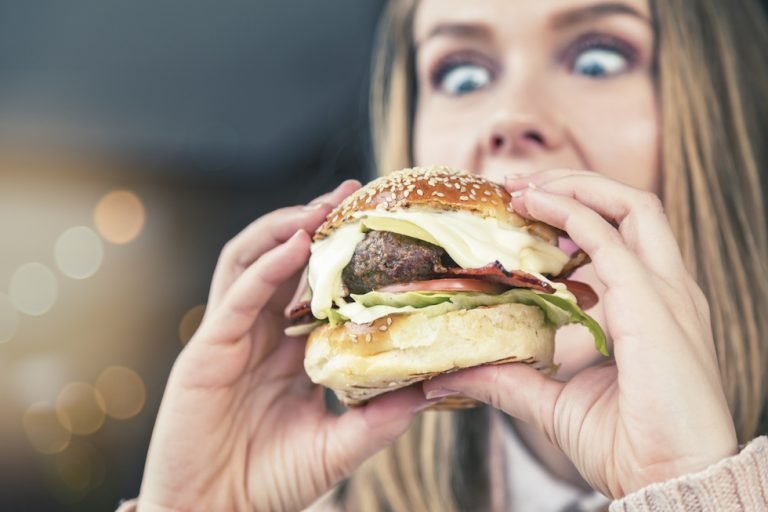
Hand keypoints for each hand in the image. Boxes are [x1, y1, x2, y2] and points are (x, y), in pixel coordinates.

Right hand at [138, 180, 434, 511]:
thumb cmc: (272, 484)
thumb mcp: (339, 447)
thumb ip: (381, 418)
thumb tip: (435, 388)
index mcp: (287, 350)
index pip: (312, 285)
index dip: (340, 254)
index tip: (378, 226)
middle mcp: (258, 334)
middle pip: (280, 259)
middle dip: (312, 222)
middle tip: (351, 194)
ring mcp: (229, 337)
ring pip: (248, 262)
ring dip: (283, 229)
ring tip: (320, 208)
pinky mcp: (205, 351)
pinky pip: (234, 298)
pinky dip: (263, 268)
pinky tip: (293, 247)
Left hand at [423, 169, 737, 497]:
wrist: (671, 483)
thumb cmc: (627, 446)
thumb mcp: (553, 402)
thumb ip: (508, 380)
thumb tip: (452, 374)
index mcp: (652, 308)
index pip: (622, 237)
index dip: (574, 214)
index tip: (523, 210)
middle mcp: (667, 291)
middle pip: (632, 207)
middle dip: (576, 184)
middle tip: (518, 185)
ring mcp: (667, 294)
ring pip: (632, 206)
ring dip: (574, 186)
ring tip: (522, 186)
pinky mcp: (654, 305)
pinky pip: (611, 238)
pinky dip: (572, 211)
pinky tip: (534, 206)